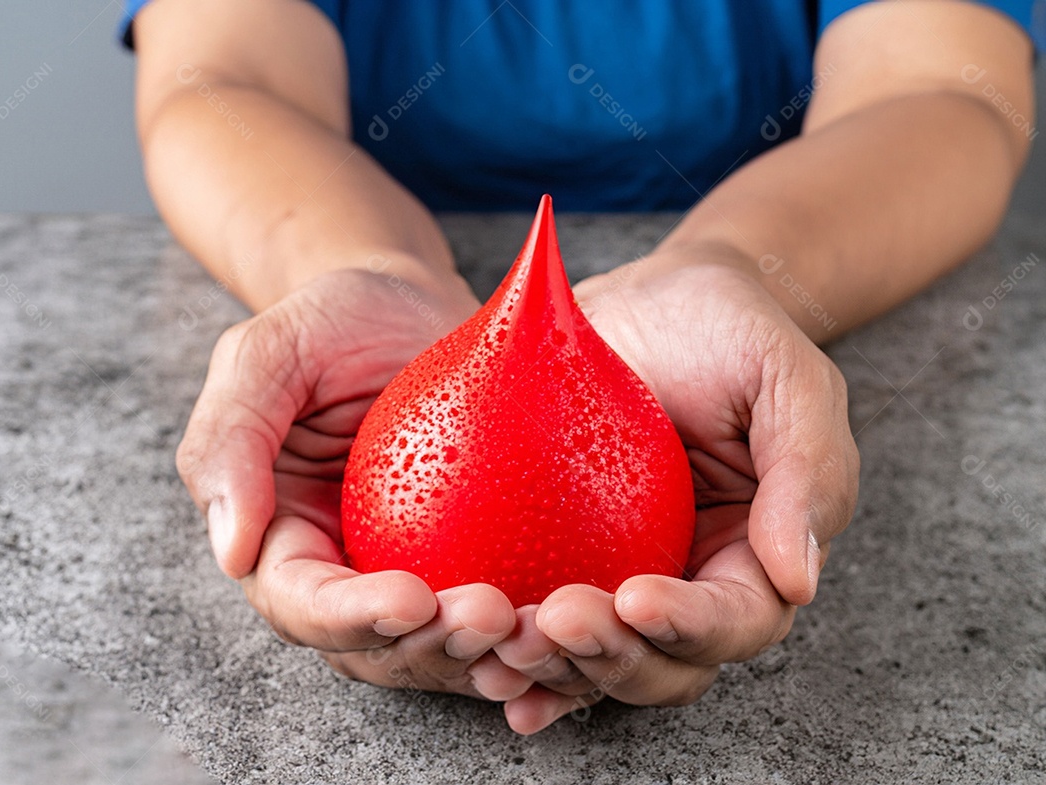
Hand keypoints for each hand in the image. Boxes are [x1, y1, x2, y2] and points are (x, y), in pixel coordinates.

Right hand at [176, 264, 531, 700]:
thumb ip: (231, 438)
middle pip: (374, 645)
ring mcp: (407, 567)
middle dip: (429, 647)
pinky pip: (490, 615)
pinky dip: (519, 636)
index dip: (350, 616)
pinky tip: (558, 627)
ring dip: (481, 654)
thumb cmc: (332, 321)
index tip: (412, 600)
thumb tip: (232, 550)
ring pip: (436, 647)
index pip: (300, 601)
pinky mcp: (466, 559)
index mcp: (281, 532)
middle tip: (491, 618)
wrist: (407, 305)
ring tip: (530, 631)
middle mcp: (340, 567)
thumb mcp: (265, 354)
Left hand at [494, 254, 859, 731]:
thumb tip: (800, 581)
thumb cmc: (730, 330)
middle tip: (555, 620)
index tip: (635, 598)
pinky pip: (543, 627)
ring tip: (505, 649)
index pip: (738, 620)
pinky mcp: (561, 558)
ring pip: (598, 661)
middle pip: (662, 663)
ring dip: (555, 669)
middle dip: (611, 658)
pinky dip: (520, 663)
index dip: (690, 627)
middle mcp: (689, 578)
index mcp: (755, 551)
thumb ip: (810, 473)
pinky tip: (486, 672)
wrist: (653, 299)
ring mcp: (620, 572)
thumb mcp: (790, 380)